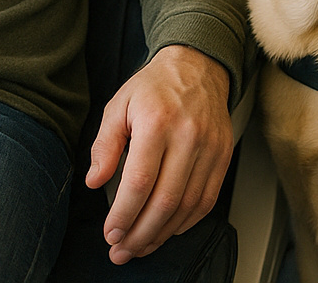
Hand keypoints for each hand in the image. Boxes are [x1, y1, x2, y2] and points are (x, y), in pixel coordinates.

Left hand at [86, 45, 232, 263]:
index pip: (139, 181)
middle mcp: (188, 137)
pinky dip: (187, 222)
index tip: (110, 232)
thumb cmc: (155, 87)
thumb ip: (104, 144)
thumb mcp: (119, 105)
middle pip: (165, 200)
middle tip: (121, 250)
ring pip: (187, 206)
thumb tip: (95, 181)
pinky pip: (207, 200)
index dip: (123, 215)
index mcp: (157, 122)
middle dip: (140, 234)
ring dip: (162, 234)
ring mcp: (210, 148)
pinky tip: (168, 231)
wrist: (198, 67)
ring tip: (141, 247)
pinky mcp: (223, 156)